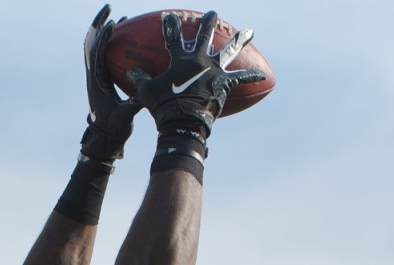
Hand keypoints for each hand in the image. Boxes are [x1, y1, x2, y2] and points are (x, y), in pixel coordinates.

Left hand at [79, 5, 140, 164]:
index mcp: (96, 82)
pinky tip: (123, 39)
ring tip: (118, 19)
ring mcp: (96, 77)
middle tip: (109, 9)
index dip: (102, 38)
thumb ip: (132, 105)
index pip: (96, 54)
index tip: (112, 24)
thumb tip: (146, 92)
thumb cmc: (113, 130)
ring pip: (96, 48)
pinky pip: (104, 57)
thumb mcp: (124, 117)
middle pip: (91, 43)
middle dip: (98, 25)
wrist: (104, 140)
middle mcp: (93, 76)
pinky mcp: (102, 80)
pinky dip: (111, 45)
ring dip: (104, 32)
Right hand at [129, 11, 266, 136]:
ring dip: (239, 39)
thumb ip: (140, 80)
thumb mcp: (147, 93)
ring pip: (229, 50)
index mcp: (180, 60)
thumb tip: (130, 72)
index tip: (169, 16)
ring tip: (249, 31)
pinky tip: (263, 75)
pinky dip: (251, 77)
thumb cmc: (164, 108)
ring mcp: (214, 71)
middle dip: (208, 22)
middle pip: (205, 35)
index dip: (170, 26)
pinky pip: (241, 79)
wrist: (183, 122)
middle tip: (212, 13)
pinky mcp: (224, 84)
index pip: (173, 37)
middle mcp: (200, 60)